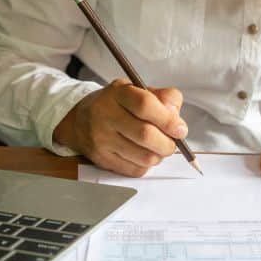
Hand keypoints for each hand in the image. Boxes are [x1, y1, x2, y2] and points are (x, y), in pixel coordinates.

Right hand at [53, 78, 186, 176]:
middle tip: (173, 142)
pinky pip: (135, 170)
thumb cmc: (117, 105)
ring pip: (144, 157)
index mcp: (118, 93)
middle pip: (146, 135)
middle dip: (168, 143)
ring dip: (159, 156)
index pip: (145, 105)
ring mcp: (101, 139)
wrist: (80, 120)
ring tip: (158, 148)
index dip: (168, 120)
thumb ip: (163, 98)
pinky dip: (146, 165)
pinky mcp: (102, 159)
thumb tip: (177, 121)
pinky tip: (143, 154)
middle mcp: (105, 115)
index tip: (180, 129)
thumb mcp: (138, 90)